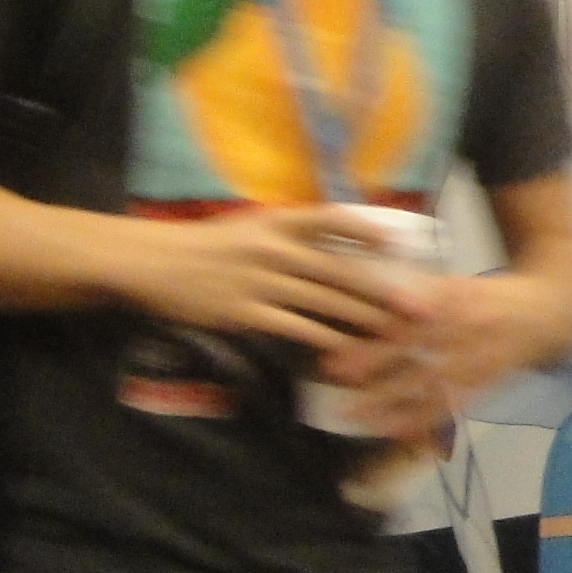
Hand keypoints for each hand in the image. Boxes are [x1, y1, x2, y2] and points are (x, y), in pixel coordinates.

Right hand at [112, 205, 403, 352]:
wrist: (152, 262)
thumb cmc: (206, 245)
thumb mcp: (249, 227)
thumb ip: (291, 234)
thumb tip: (336, 246)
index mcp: (276, 222)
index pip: (331, 220)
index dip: (367, 232)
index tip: (397, 247)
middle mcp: (273, 248)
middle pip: (340, 271)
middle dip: (382, 292)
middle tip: (418, 308)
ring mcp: (261, 281)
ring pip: (325, 302)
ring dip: (363, 320)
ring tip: (395, 334)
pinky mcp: (246, 312)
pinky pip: (296, 328)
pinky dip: (325, 341)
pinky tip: (347, 352)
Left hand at [314, 268, 569, 444]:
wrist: (552, 311)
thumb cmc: (492, 297)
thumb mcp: (460, 283)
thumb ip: (420, 290)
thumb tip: (369, 289)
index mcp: (458, 300)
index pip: (411, 318)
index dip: (376, 332)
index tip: (342, 346)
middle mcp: (469, 330)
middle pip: (418, 351)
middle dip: (376, 366)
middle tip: (337, 378)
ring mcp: (480, 359)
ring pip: (433, 384)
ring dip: (394, 403)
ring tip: (357, 417)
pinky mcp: (488, 382)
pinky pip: (454, 404)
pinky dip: (425, 420)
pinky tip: (397, 432)